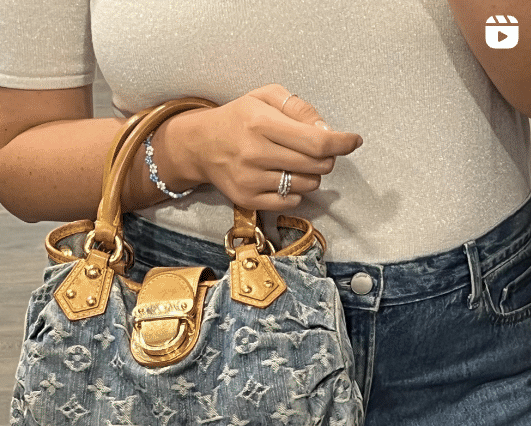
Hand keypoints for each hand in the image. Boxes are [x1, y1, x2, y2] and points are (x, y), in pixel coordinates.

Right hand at [157, 83, 363, 210]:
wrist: (199, 145)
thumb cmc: (238, 118)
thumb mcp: (265, 96)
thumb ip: (300, 108)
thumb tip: (328, 131)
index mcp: (260, 123)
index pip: (316, 142)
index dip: (343, 143)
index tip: (353, 141)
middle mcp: (254, 153)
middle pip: (317, 165)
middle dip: (326, 157)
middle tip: (316, 149)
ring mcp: (249, 179)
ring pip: (308, 184)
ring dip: (311, 174)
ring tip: (294, 162)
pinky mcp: (245, 198)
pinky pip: (291, 201)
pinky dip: (295, 191)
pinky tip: (282, 177)